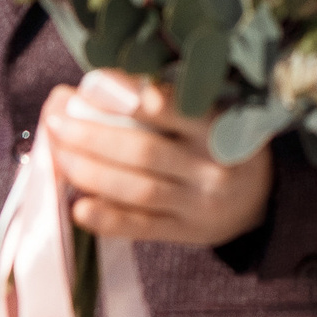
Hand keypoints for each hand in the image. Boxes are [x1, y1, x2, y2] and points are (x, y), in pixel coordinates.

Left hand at [43, 70, 273, 247]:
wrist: (260, 199)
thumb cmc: (218, 144)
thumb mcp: (210, 115)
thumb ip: (164, 103)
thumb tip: (93, 87)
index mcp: (220, 128)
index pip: (173, 109)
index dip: (129, 97)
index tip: (90, 85)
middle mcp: (212, 167)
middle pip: (144, 152)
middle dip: (92, 136)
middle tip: (56, 121)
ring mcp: (198, 204)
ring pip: (138, 190)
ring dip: (90, 173)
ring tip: (57, 155)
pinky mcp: (183, 232)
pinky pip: (141, 227)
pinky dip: (107, 218)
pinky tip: (78, 207)